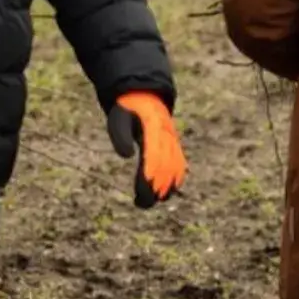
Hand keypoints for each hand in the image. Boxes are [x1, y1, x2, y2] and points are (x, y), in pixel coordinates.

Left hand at [107, 91, 186, 207]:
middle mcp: (167, 136)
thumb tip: (127, 156)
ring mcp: (173, 141)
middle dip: (155, 187)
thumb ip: (121, 136)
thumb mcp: (118, 118)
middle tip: (142, 203)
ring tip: (152, 201)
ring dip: (166, 187)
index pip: (153, 157)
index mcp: (153, 128)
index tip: (140, 192)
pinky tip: (167, 193)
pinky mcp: (175, 145)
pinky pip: (180, 165)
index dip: (148, 176)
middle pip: (165, 166)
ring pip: (175, 168)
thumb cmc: (127, 109)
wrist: (145, 95)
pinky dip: (176, 180)